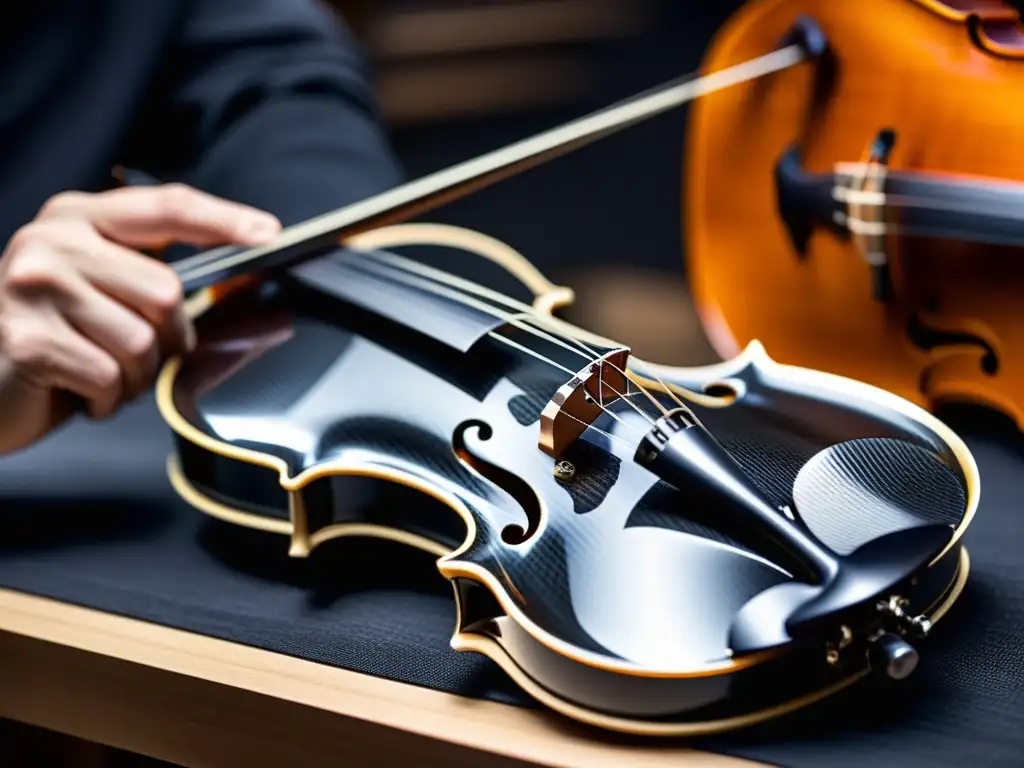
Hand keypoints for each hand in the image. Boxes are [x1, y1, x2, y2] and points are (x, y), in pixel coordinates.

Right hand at [0, 183, 280, 453]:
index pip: (166, 207)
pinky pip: (109, 378)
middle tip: (136, 355)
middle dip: (168, 339)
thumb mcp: (106, 295)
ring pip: (142, 342)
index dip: (224, 219)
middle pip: (166, 291)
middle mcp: (52, 241)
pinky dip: (106, 399)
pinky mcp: (28, 339)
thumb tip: (255, 307)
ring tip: (98, 371)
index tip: (269, 234)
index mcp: (78, 217)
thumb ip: (164, 288)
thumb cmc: (55, 338)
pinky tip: (75, 390)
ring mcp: (33, 287)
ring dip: (134, 376)